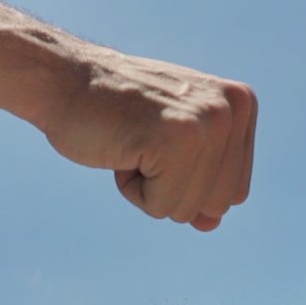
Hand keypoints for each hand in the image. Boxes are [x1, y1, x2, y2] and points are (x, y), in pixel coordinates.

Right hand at [37, 42, 256, 231]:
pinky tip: (122, 148)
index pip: (234, 191)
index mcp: (241, 105)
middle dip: (170, 188)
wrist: (64, 80)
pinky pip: (160, 206)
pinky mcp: (175, 139)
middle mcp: (231, 110)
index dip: (188, 182)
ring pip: (187, 209)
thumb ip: (201, 184)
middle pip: (216, 204)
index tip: (160, 140)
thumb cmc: (115, 113)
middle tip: (143, 142)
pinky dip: (131, 189)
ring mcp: (206, 122)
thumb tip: (212, 224)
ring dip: (149, 188)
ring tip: (132, 143)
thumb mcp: (172, 145)